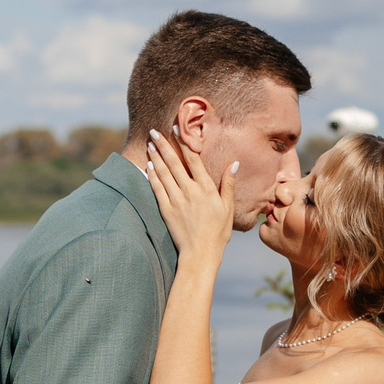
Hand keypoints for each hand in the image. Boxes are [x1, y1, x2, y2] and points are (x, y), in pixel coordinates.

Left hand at [143, 128, 235, 259]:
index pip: (193, 160)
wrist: (200, 253)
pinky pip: (157, 188)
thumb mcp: (228, 208)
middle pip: (174, 163)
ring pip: (163, 173)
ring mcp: (176, 200)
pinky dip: (152, 175)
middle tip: (155, 131)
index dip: (184, 143)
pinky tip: (148, 165)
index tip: (177, 130)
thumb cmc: (218, 232)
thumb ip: (229, 185)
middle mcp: (190, 191)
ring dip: (156, 157)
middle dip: (163, 145)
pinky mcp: (166, 209)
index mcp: (206, 188)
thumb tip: (234, 164)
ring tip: (150, 144)